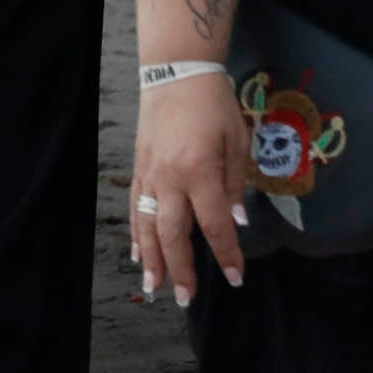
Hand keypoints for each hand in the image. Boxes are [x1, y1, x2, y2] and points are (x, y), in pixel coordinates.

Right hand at [130, 66, 250, 309]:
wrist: (175, 73)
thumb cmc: (213, 106)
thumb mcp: (237, 140)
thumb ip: (235, 183)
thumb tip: (236, 222)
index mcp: (199, 171)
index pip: (214, 224)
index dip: (225, 254)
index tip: (235, 278)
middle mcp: (170, 178)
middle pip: (173, 233)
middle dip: (180, 269)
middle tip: (185, 299)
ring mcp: (150, 174)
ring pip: (147, 225)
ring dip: (151, 259)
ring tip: (154, 287)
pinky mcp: (139, 168)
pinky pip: (136, 207)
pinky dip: (136, 232)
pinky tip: (138, 252)